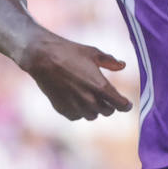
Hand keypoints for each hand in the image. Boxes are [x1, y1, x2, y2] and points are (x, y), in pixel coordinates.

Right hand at [19, 30, 133, 120]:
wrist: (42, 57)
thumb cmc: (69, 52)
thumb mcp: (93, 53)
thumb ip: (110, 61)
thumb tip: (123, 65)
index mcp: (100, 87)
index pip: (120, 105)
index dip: (125, 105)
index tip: (126, 104)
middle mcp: (89, 100)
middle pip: (108, 112)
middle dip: (109, 105)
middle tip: (106, 97)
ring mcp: (75, 106)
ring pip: (92, 115)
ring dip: (94, 109)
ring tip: (89, 97)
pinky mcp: (62, 109)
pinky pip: (76, 116)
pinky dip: (78, 111)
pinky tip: (75, 100)